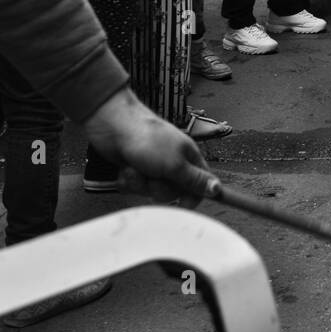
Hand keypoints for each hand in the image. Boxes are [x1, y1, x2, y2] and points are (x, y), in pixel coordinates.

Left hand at [83, 88, 212, 206]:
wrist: (113, 126)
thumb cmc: (147, 139)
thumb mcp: (175, 164)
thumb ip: (195, 180)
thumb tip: (217, 188)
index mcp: (188, 158)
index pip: (201, 184)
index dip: (194, 196)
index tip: (184, 205)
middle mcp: (173, 163)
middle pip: (174, 193)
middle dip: (159, 188)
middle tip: (154, 175)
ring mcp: (153, 167)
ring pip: (151, 191)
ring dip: (140, 183)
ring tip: (135, 167)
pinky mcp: (136, 170)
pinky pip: (135, 188)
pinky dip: (128, 180)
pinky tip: (125, 167)